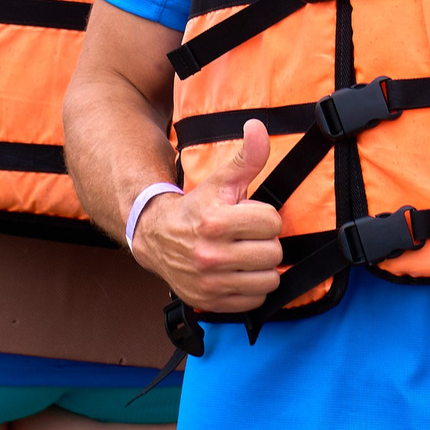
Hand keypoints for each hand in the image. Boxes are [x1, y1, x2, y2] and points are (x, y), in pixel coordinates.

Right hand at [127, 124, 283, 312]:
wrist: (156, 237)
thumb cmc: (196, 208)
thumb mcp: (220, 181)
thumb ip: (245, 157)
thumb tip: (257, 127)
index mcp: (215, 222)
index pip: (272, 222)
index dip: (264, 217)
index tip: (249, 216)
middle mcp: (211, 255)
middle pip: (273, 252)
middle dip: (263, 242)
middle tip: (246, 236)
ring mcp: (211, 283)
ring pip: (269, 279)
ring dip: (261, 267)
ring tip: (244, 255)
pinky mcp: (211, 302)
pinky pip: (256, 300)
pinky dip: (252, 288)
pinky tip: (238, 273)